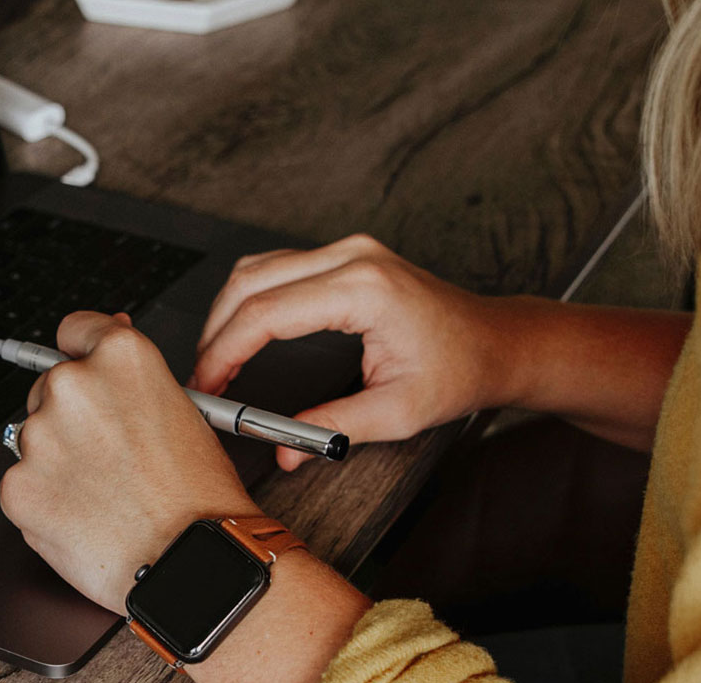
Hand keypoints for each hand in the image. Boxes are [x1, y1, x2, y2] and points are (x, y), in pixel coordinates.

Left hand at [0, 312, 261, 613]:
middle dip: (72, 418)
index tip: (84, 368)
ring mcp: (39, 436)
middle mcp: (73, 386)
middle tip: (110, 456)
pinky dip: (45, 500)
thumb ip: (133, 374)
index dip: (82, 353)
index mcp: (120, 358)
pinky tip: (85, 515)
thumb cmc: (198, 497)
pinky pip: (23, 484)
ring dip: (58, 460)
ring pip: (36, 439)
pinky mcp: (17, 485)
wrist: (190, 562)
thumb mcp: (185, 411)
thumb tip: (109, 334)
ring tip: (105, 493)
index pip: (75, 329)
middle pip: (50, 387)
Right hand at [194, 234, 510, 470]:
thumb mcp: (398, 412)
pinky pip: (279, 266)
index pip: (267, 313)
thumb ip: (334, 429)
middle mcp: (352, 256)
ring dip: (228, 312)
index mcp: (364, 289)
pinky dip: (251, 299)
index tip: (208, 386)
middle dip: (216, 332)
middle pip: (251, 281)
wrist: (496, 342)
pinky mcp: (346, 255)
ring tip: (217, 361)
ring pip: (259, 268)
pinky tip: (243, 332)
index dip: (225, 351)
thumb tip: (284, 451)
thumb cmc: (459, 370)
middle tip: (204, 380)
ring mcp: (349, 250)